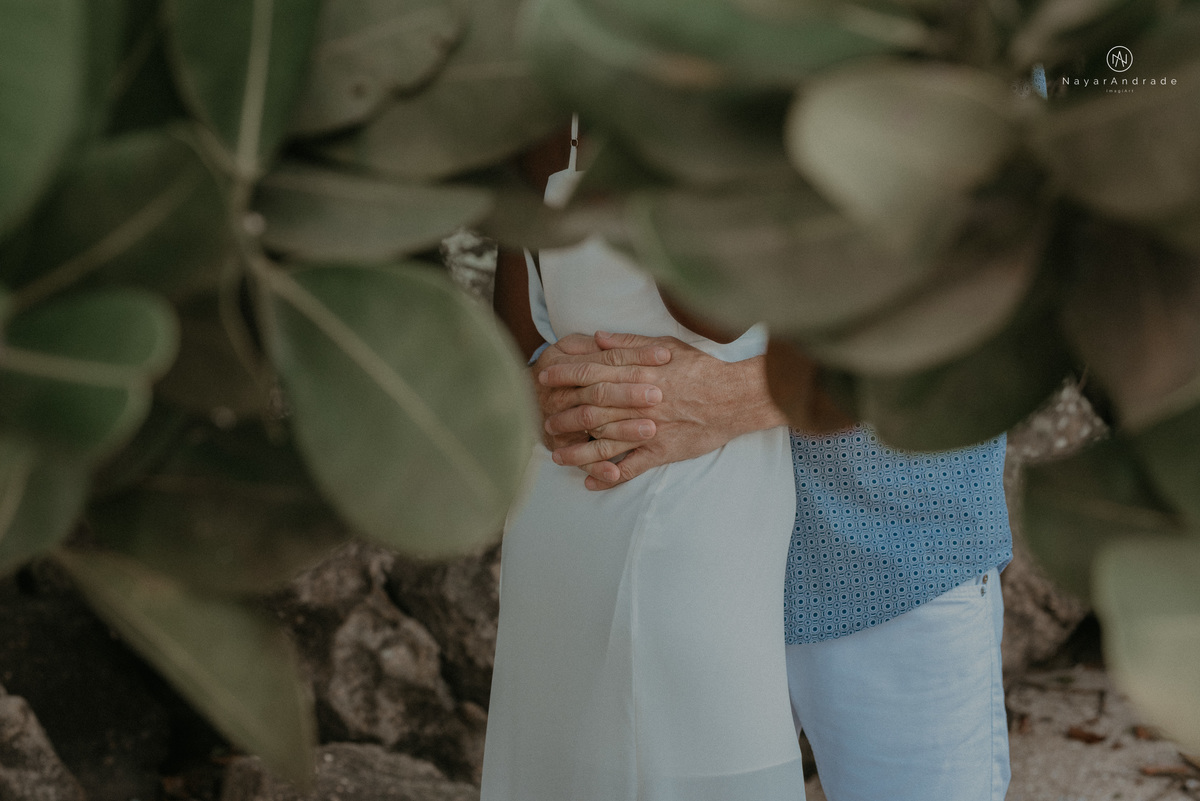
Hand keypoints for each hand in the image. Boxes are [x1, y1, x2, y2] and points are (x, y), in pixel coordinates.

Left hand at [540, 332, 785, 489]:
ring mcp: (649, 429)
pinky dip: (609, 477)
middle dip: (564, 415)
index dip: (565, 375)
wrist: (736, 397)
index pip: (592, 373)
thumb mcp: (667, 345)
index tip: (545, 378)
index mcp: (638, 374)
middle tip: (545, 420)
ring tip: (557, 456)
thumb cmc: (702, 368)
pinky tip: (590, 483)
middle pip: (591, 409)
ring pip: (605, 443)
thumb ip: (630, 344)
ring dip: (578, 451)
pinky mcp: (662, 451)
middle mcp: (639, 402)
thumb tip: (597, 338)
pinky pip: (631, 467)